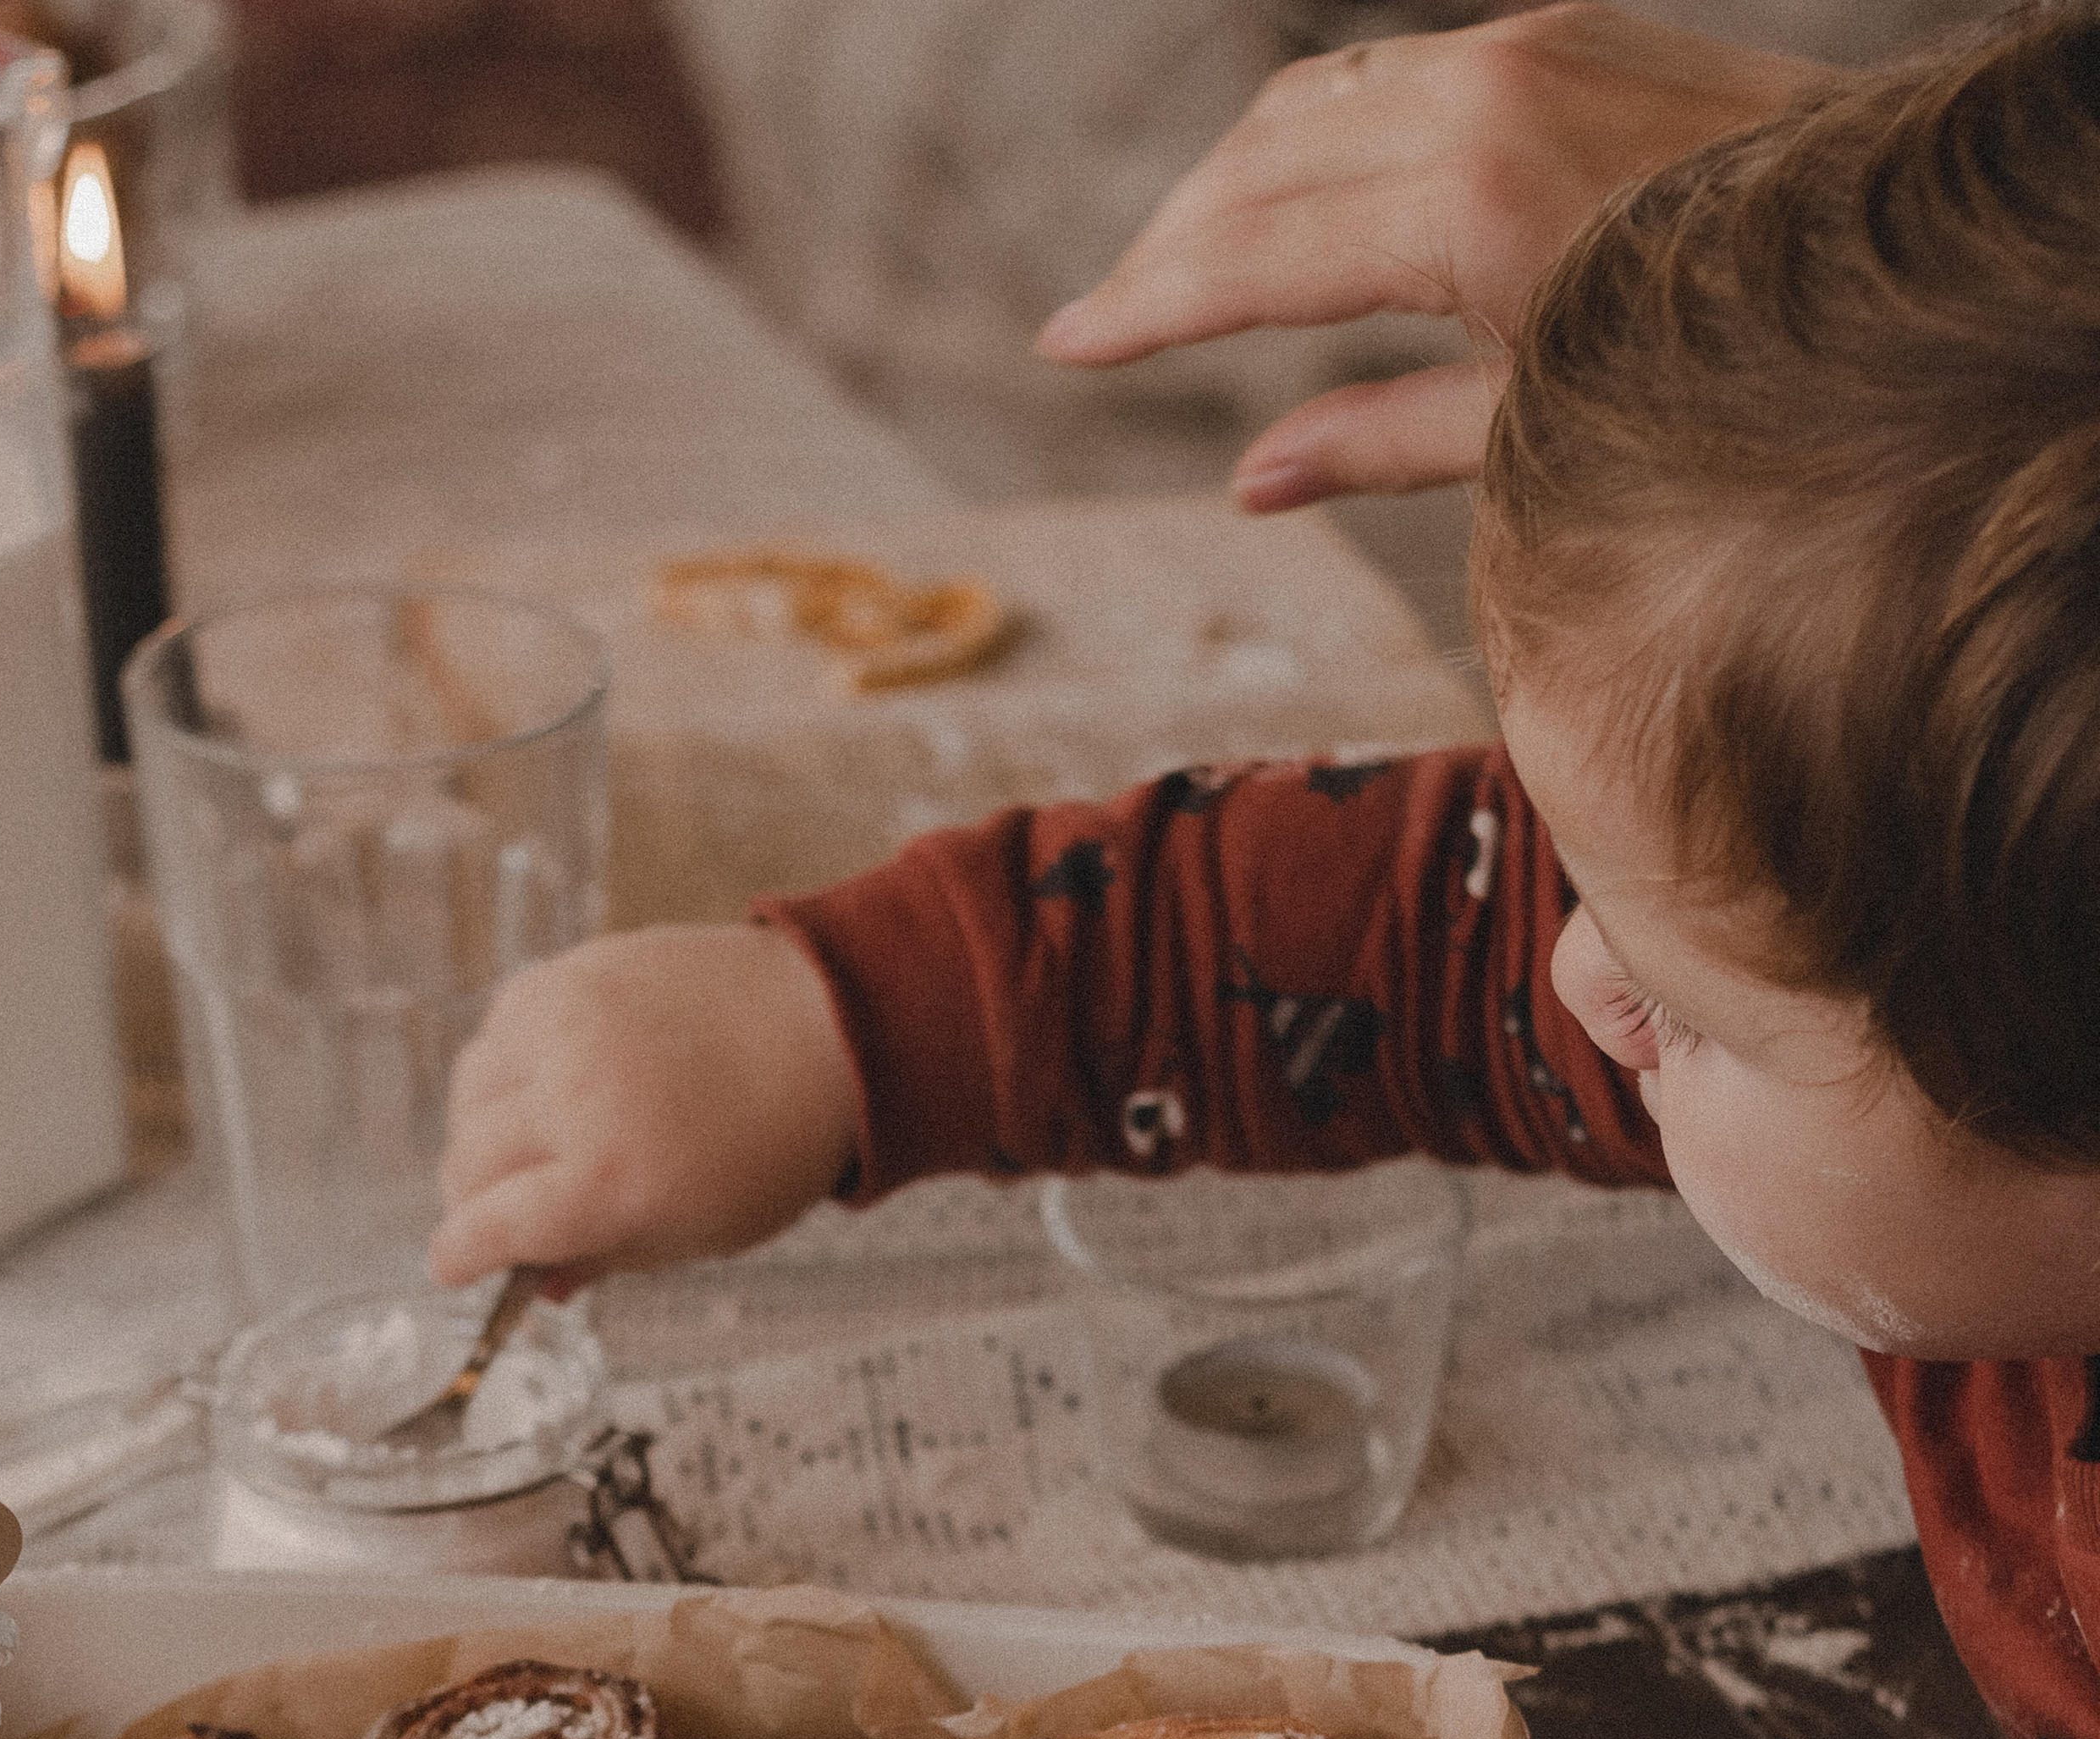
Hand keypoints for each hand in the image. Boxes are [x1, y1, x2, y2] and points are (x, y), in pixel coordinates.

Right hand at [428, 924, 859, 1289]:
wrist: (822, 1029)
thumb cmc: (770, 1145)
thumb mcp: (698, 1230)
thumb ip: (607, 1258)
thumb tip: (538, 1286)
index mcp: (610, 1181)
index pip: (487, 1229)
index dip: (459, 1257)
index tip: (454, 1266)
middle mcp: (574, 1101)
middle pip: (466, 1166)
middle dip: (474, 1204)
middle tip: (506, 1214)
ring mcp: (564, 1030)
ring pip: (467, 1098)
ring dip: (483, 1135)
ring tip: (534, 1149)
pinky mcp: (565, 978)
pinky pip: (495, 1037)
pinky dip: (507, 1072)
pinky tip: (551, 1088)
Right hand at [1036, 4, 1829, 501]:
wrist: (1886, 260)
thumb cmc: (1720, 375)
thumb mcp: (1539, 435)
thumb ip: (1385, 445)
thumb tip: (1248, 482)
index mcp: (1469, 208)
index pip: (1250, 256)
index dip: (1145, 308)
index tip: (1062, 347)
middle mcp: (1485, 96)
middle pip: (1257, 157)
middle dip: (1168, 245)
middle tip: (1102, 324)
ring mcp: (1527, 46)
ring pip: (1314, 95)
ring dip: (1231, 180)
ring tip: (1178, 271)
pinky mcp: (1564, 28)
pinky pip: (1393, 68)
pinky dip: (1318, 133)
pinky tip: (1296, 201)